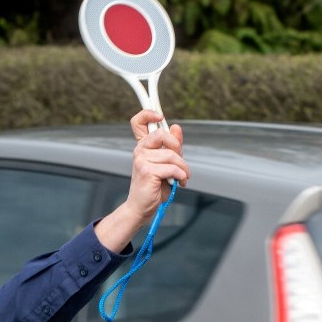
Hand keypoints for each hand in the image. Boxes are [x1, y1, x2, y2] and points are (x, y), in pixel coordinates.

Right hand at [94, 110, 189, 251]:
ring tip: (183, 177)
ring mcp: (141, 160)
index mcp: (143, 147)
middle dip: (177, 146)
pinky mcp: (147, 171)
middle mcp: (139, 150)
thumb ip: (172, 147)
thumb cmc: (153, 188)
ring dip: (183, 168)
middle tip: (181, 160)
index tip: (160, 116)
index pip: (138, 122)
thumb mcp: (167, 164)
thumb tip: (176, 127)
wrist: (141, 209)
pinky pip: (172, 168)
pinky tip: (180, 183)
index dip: (148, 113)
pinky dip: (181, 176)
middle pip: (161, 134)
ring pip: (172, 155)